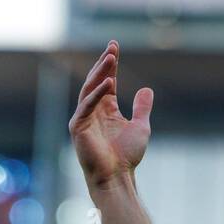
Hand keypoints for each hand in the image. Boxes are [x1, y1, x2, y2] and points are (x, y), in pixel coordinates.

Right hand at [69, 40, 152, 190]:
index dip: (111, 65)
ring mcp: (83, 118)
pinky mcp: (77, 127)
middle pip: (96, 81)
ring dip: (99, 73)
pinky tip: (109, 82)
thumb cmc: (126, 156)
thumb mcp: (140, 127)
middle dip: (104, 63)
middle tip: (112, 47)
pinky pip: (87, 105)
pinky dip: (97, 93)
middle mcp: (92, 111)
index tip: (115, 46)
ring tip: (111, 58)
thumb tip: (146, 88)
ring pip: (89, 89)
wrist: (117, 177)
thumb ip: (142, 108)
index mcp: (105, 109)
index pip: (106, 81)